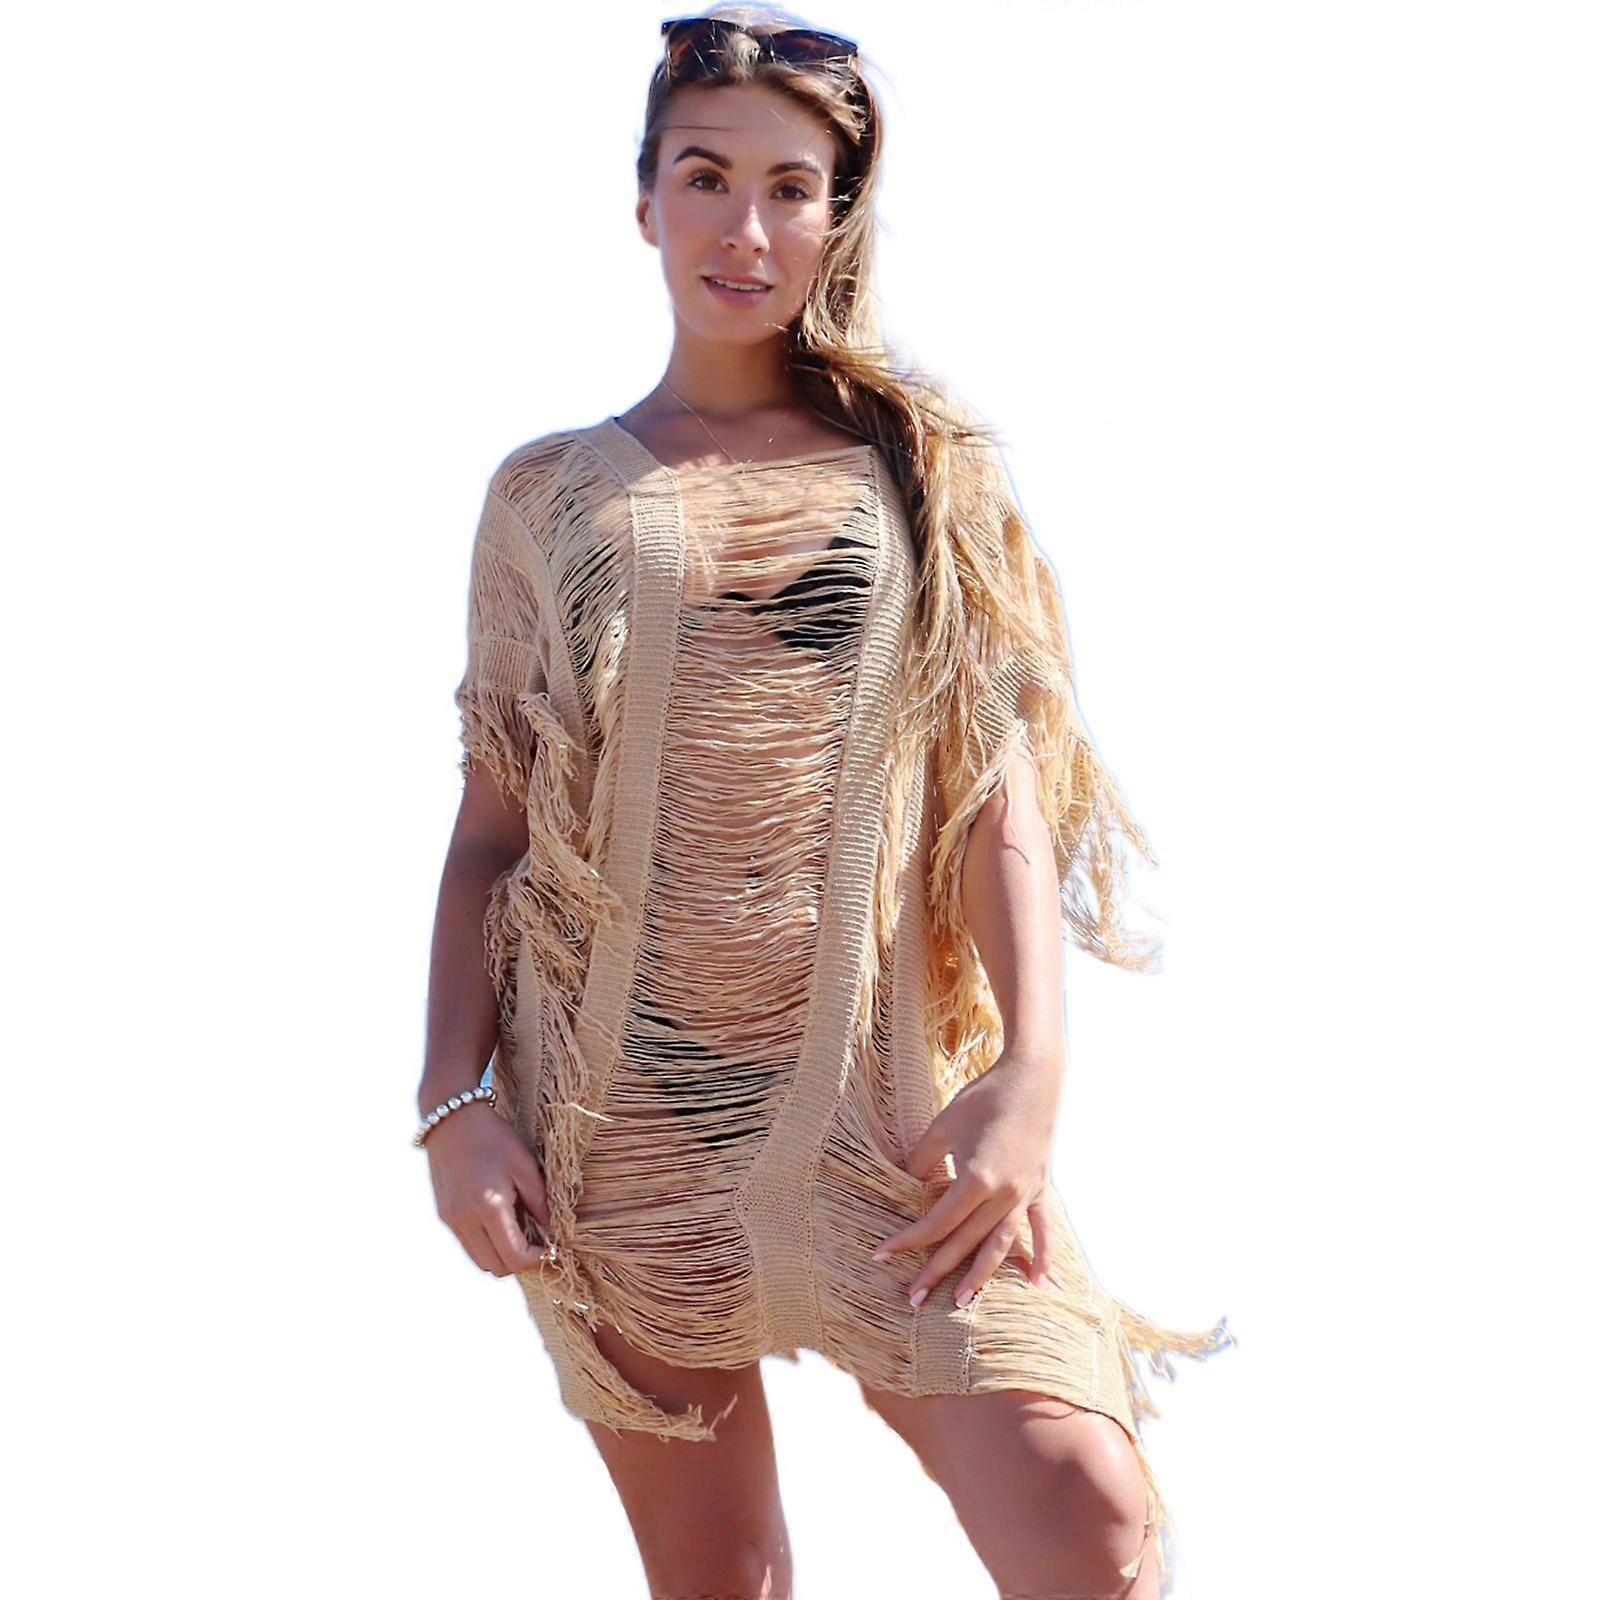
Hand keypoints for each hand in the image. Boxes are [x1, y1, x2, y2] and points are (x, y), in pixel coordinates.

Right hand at [424, 1104, 549, 1277]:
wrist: (451, 1119)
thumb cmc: (493, 1137)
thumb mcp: (524, 1165)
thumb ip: (539, 1201)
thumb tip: (550, 1228)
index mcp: (488, 1206)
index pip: (514, 1256)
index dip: (537, 1258)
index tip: (551, 1247)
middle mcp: (465, 1219)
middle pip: (495, 1267)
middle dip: (520, 1262)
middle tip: (537, 1243)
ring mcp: (451, 1220)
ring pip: (480, 1261)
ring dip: (502, 1256)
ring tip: (519, 1233)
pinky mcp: (445, 1216)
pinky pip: (468, 1246)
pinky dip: (486, 1245)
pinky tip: (500, 1224)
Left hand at [871, 1047, 1062, 1307]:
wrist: (1032, 1077)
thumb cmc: (983, 1097)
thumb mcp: (943, 1126)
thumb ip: (923, 1161)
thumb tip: (910, 1187)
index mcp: (976, 1178)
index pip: (936, 1222)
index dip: (907, 1241)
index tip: (882, 1256)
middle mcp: (1003, 1194)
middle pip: (965, 1241)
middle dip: (937, 1271)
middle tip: (913, 1298)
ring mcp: (1025, 1194)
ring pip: (1000, 1244)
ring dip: (981, 1275)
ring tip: (962, 1301)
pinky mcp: (1040, 1188)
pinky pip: (1042, 1230)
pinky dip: (1042, 1257)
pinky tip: (1040, 1284)